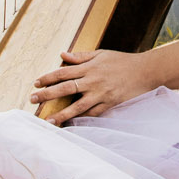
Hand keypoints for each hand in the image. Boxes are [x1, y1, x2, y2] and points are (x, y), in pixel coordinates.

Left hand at [30, 49, 156, 124]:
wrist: (146, 71)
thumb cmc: (122, 61)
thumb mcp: (101, 54)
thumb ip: (81, 56)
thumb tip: (62, 54)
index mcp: (90, 67)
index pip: (63, 72)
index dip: (48, 78)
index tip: (36, 83)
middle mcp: (93, 81)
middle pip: (66, 88)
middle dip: (47, 94)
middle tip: (32, 99)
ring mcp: (101, 94)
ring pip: (78, 106)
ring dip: (61, 114)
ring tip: (47, 121)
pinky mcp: (109, 104)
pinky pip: (92, 114)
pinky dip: (81, 119)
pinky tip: (70, 124)